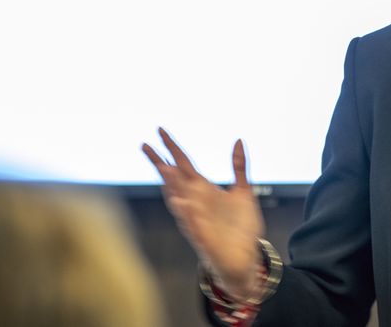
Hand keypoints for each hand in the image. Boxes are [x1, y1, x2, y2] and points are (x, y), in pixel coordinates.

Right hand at [143, 128, 264, 300]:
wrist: (245, 259)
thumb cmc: (240, 227)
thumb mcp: (244, 191)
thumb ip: (238, 167)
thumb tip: (238, 140)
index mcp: (203, 190)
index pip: (183, 165)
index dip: (172, 148)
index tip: (160, 131)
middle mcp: (195, 203)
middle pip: (174, 179)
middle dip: (160, 163)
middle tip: (145, 145)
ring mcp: (196, 220)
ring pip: (179, 200)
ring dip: (171, 186)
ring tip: (165, 168)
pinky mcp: (204, 237)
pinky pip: (192, 224)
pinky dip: (186, 213)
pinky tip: (181, 201)